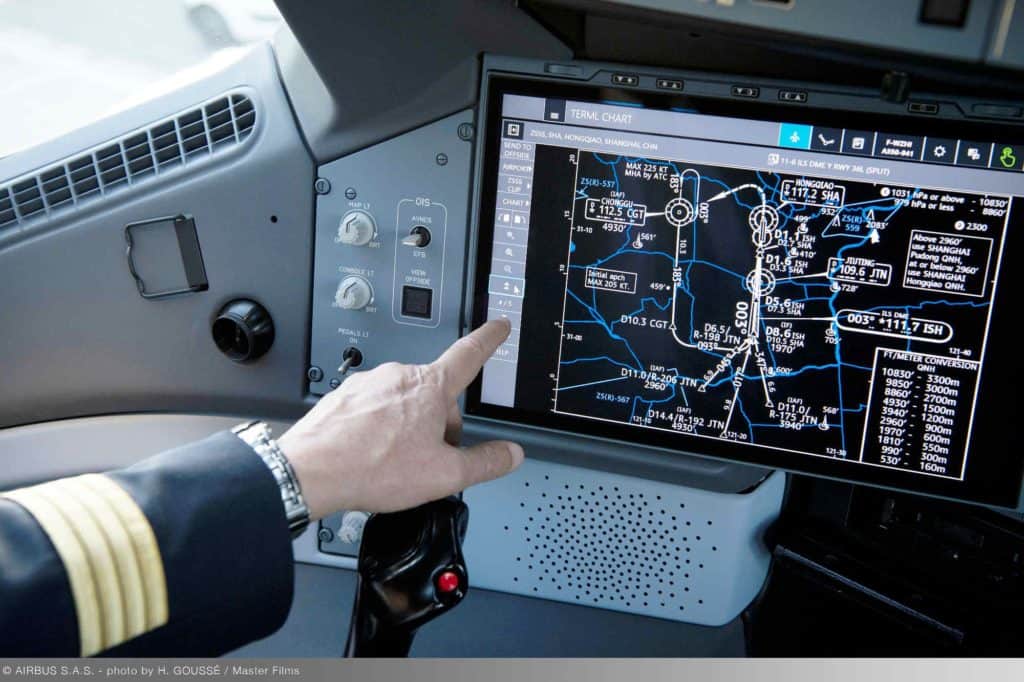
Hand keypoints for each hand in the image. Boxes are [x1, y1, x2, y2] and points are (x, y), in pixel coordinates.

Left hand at [279, 319, 523, 518]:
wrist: (311, 471)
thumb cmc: (373, 467)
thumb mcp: (443, 475)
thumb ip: (484, 463)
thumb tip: (510, 454)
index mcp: (430, 387)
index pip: (469, 355)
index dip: (488, 340)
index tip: (497, 327)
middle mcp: (399, 375)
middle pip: (435, 393)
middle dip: (440, 422)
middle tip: (430, 457)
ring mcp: (369, 383)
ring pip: (403, 401)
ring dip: (408, 426)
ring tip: (394, 460)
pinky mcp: (345, 396)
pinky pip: (374, 407)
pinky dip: (379, 428)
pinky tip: (371, 454)